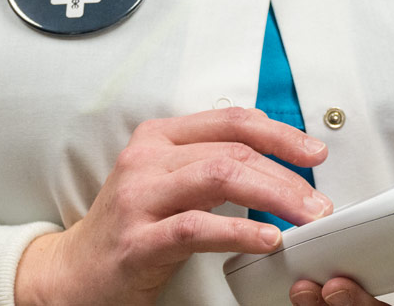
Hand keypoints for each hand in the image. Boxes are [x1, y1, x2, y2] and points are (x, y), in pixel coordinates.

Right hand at [15, 108, 332, 304]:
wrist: (74, 272)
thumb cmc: (131, 225)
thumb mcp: (168, 180)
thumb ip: (211, 162)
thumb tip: (276, 158)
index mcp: (159, 138)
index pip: (231, 121)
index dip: (280, 133)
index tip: (314, 151)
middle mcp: (147, 159)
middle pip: (233, 150)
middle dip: (287, 173)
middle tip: (318, 200)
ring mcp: (139, 198)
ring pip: (220, 177)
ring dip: (273, 196)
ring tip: (305, 216)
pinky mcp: (138, 240)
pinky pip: (197, 227)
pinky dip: (239, 231)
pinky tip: (267, 238)